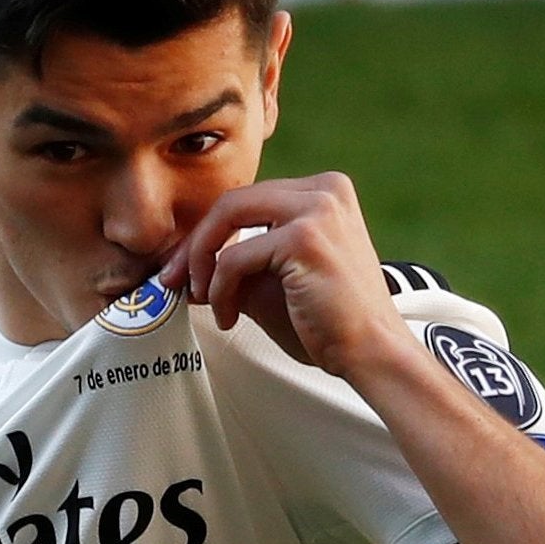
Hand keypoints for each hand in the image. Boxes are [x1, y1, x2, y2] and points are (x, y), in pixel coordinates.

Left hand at [159, 171, 410, 377]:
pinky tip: (228, 315)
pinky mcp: (305, 237)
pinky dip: (221, 289)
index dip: (207, 234)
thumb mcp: (272, 283)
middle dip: (194, 244)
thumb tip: (184, 267)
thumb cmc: (328, 323)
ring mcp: (318, 209)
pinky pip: (236, 258)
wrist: (372, 353)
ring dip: (203, 265)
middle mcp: (324, 190)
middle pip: (232, 202)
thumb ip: (235, 265)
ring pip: (227, 219)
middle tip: (172, 280)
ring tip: (203, 300)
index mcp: (323, 191)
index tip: (183, 268)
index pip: (246, 200)